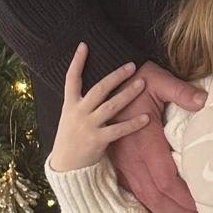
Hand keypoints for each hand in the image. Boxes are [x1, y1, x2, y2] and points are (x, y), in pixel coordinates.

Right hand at [49, 46, 147, 171]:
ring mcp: (87, 126)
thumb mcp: (70, 117)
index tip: (83, 45)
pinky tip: (147, 117)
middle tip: (132, 65)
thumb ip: (81, 102)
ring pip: (110, 106)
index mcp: (70, 105)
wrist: (65, 167)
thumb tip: (98, 86)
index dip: (77, 62)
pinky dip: (133, 124)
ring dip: (127, 94)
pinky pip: (118, 130)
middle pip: (98, 89)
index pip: (71, 79)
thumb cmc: (71, 139)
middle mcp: (78, 113)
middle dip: (115, 76)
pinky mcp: (97, 141)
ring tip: (142, 84)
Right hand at [107, 61, 204, 212]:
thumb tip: (203, 101)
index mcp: (143, 141)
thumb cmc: (134, 82)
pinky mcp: (118, 166)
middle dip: (178, 211)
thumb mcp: (158, 79)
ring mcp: (122, 164)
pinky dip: (152, 207)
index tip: (203, 205)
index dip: (184, 196)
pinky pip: (135, 192)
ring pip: (145, 197)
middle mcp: (130, 158)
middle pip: (156, 195)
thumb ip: (181, 91)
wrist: (103, 83)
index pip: (166, 179)